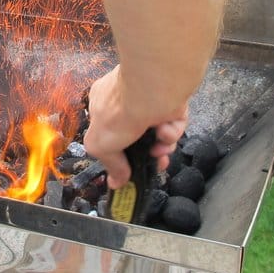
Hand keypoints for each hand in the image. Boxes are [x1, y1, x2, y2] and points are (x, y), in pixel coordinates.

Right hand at [84, 65, 187, 188]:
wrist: (150, 89)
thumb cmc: (118, 113)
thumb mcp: (100, 146)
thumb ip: (110, 165)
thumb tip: (116, 183)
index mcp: (102, 105)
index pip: (111, 132)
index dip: (120, 152)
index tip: (129, 169)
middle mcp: (127, 100)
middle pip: (139, 136)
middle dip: (147, 154)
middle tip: (155, 165)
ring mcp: (151, 99)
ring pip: (159, 133)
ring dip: (161, 146)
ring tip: (161, 149)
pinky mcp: (173, 101)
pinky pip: (173, 124)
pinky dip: (171, 132)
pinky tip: (165, 130)